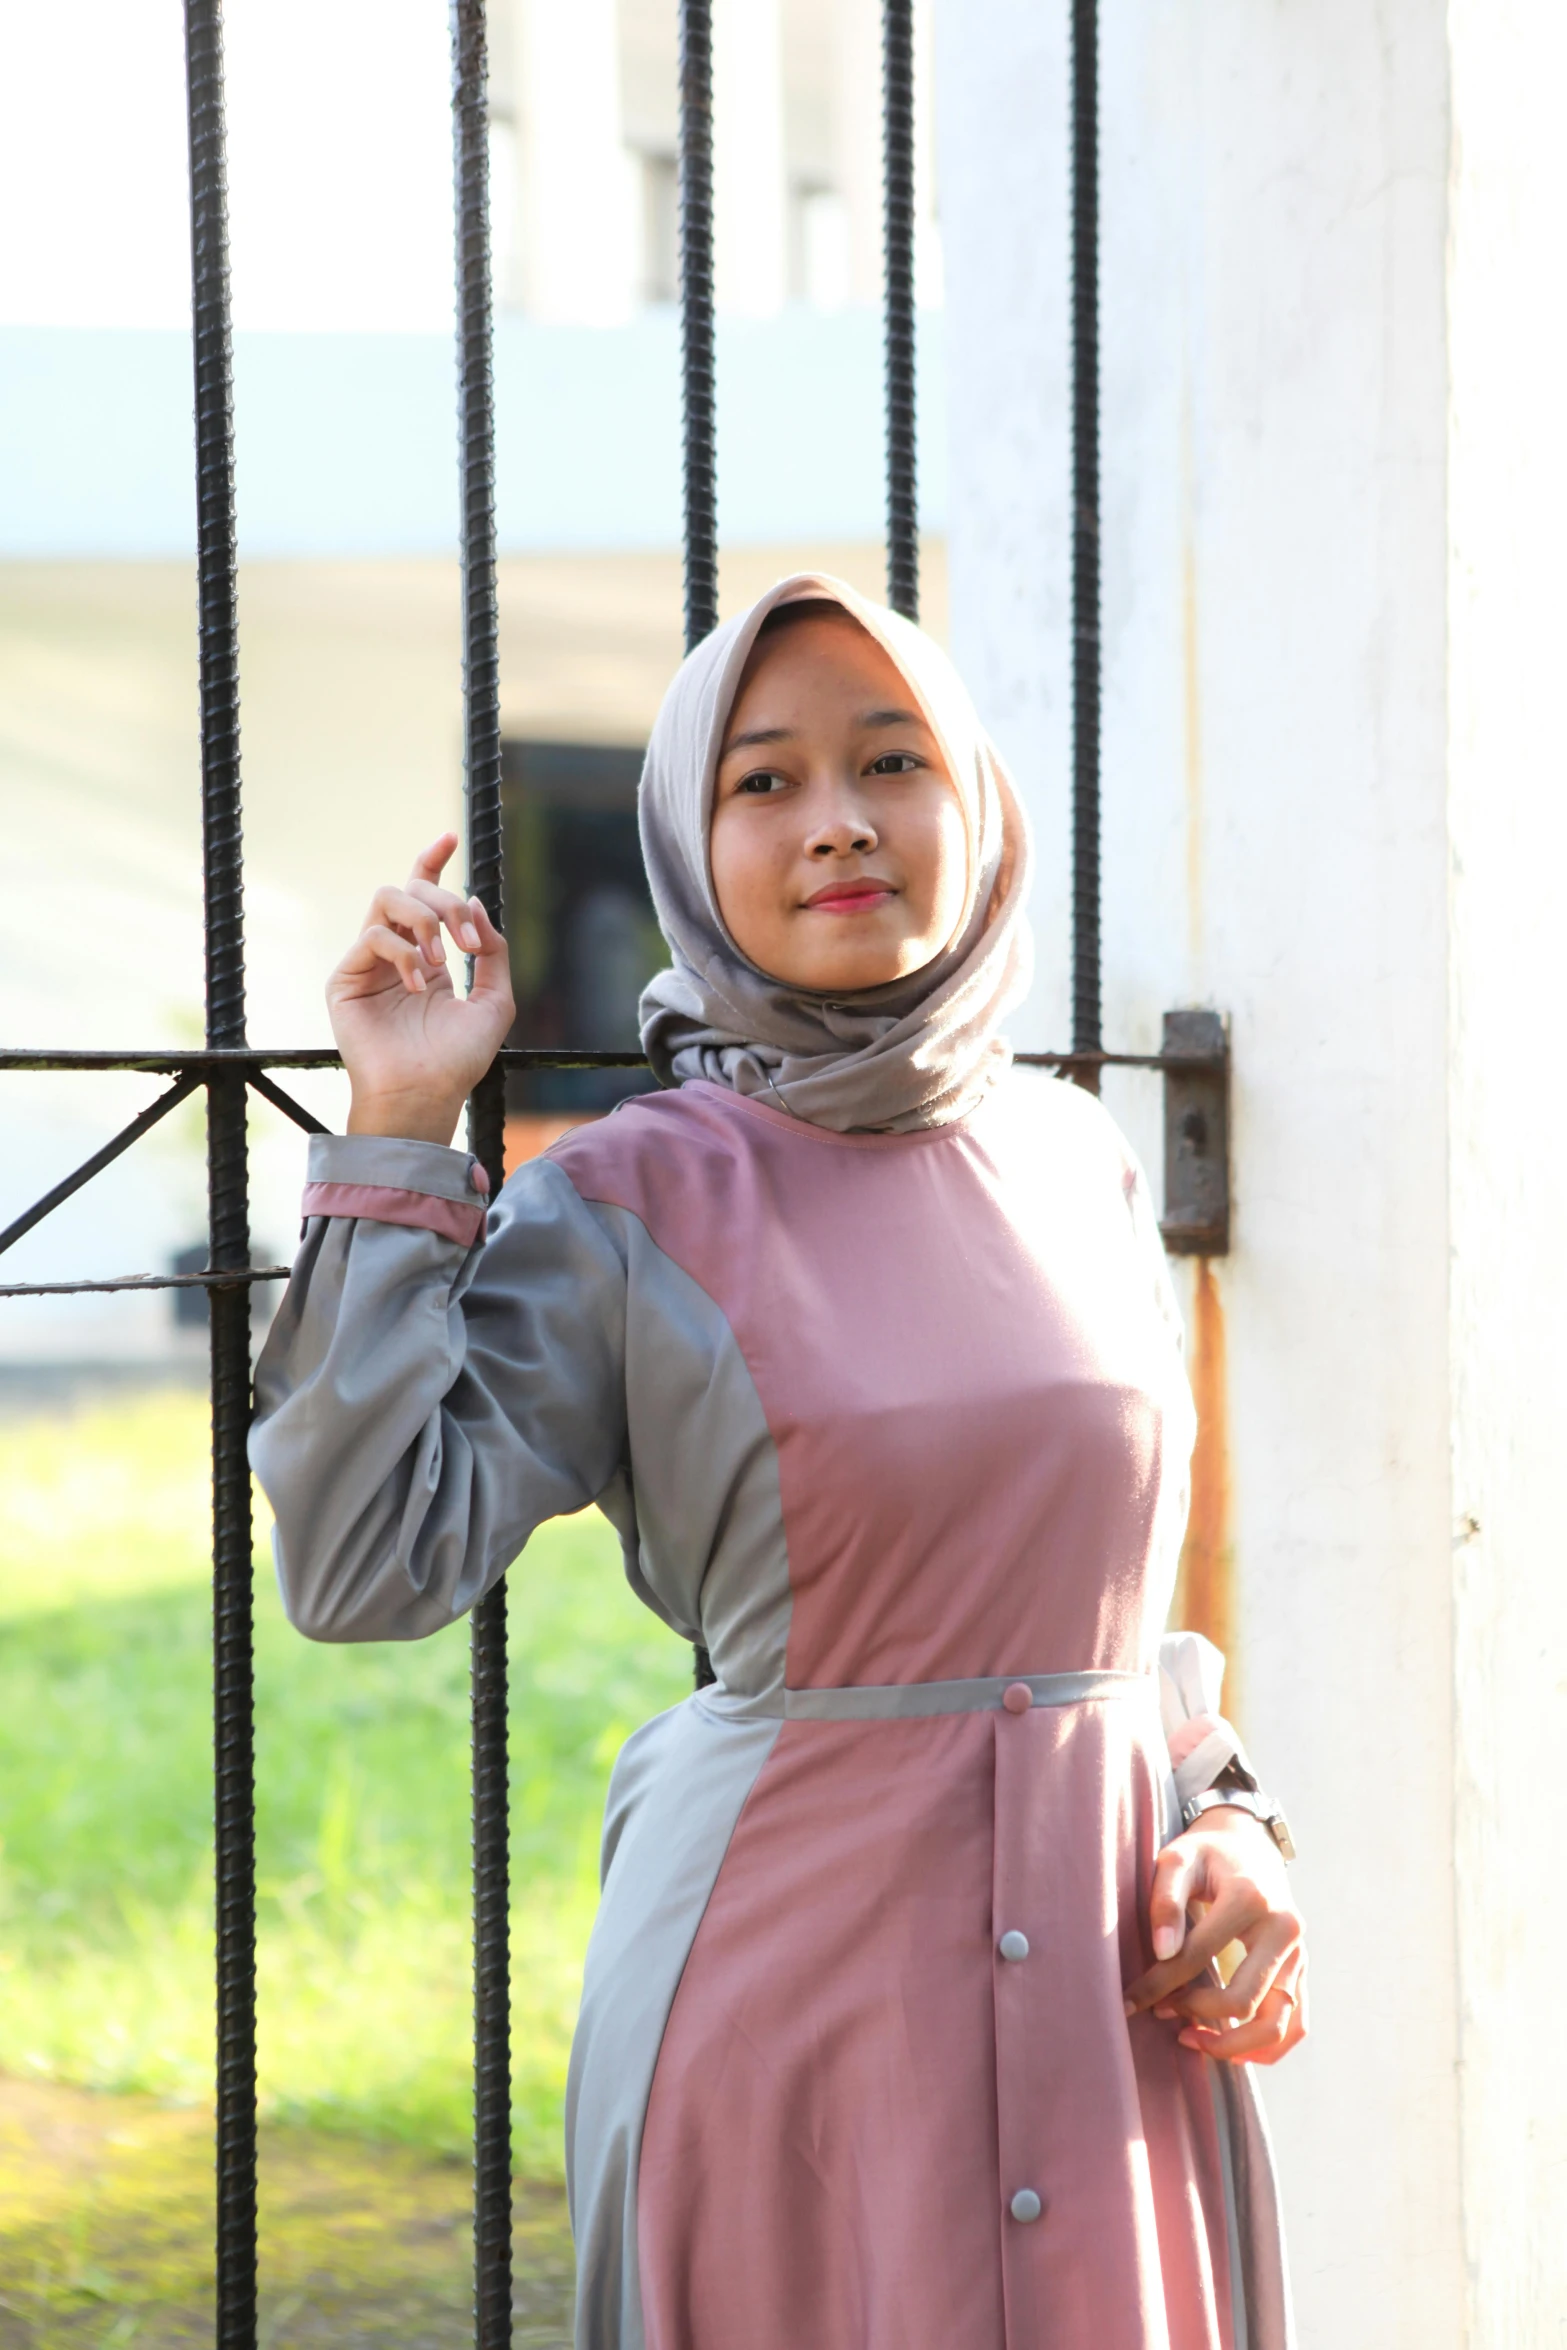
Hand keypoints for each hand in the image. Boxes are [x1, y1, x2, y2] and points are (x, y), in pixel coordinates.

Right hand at [328, 833, 514, 1144]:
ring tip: (442, 958)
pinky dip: (404, 953)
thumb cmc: (459, 1058)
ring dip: (424, 918)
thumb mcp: (496, 999)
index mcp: (428, 957)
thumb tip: (475, 900)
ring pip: (387, 899)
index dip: (432, 861)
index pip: (423, 895)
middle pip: (412, 889)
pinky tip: (420, 983)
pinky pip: (373, 937)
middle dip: (446, 902)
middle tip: (467, 940)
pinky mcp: (345, 979)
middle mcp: (396, 955)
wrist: (427, 1093)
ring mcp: (368, 965)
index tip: (450, 837)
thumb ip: (492, 949)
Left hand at [1123, 1809, 1306, 2066]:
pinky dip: (1263, 2048)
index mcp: (1250, 1899)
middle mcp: (1284, 1929)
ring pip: (1277, 2026)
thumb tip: (1163, 1953)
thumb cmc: (1206, 1854)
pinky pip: (1295, 2026)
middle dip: (1196, 2014)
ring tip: (1191, 2039)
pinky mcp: (1302, 1970)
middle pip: (1243, 2000)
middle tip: (1162, 2011)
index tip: (1128, 2003)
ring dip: (1233, 2046)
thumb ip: (1166, 1901)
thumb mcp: (1177, 1859)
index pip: (1197, 1957)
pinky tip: (1226, 2045)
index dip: (1158, 1984)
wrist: (1249, 1846)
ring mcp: (1299, 1953)